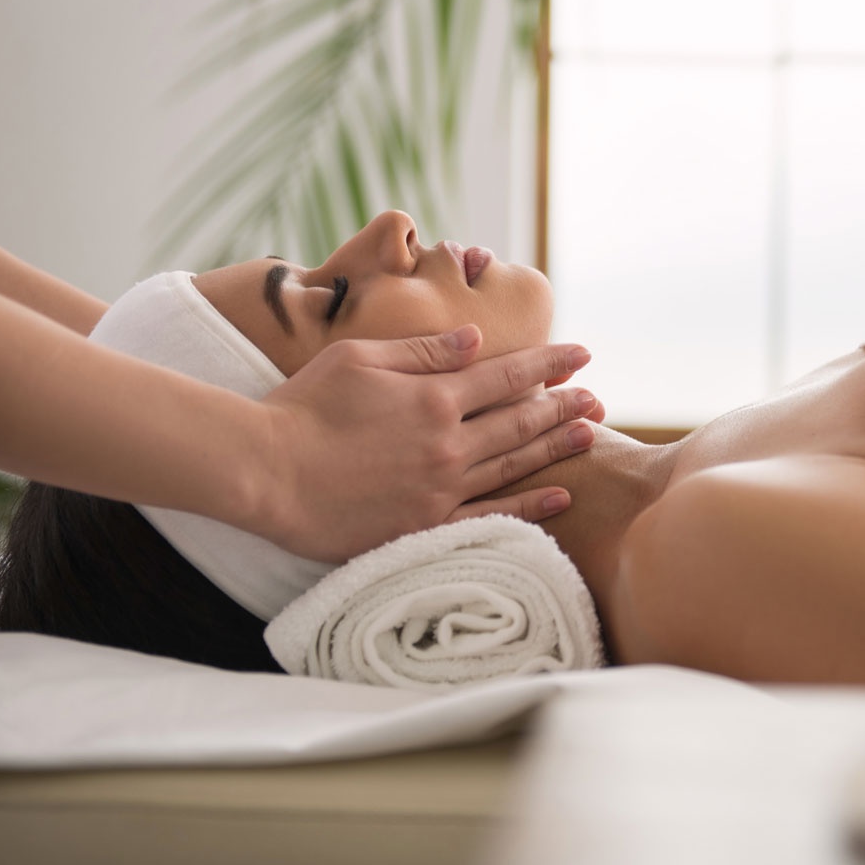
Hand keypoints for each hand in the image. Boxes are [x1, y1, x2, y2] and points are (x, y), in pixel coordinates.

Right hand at [251, 325, 600, 560]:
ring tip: (591, 433)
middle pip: (522, 419)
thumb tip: (476, 340)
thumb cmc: (302, 407)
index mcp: (435, 397)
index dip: (550, 363)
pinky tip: (561, 494)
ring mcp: (441, 488)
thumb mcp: (359, 358)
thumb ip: (423, 351)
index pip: (509, 375)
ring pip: (515, 463)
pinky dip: (531, 504)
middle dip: (564, 404)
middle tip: (599, 397)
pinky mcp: (426, 525)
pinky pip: (492, 515)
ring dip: (557, 446)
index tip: (582, 354)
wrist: (265, 473)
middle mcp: (449, 442)